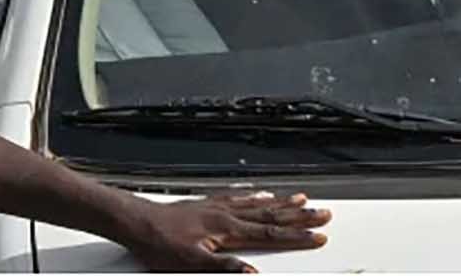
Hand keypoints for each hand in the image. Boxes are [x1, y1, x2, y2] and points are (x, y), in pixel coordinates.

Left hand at [119, 191, 329, 271]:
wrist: (138, 222)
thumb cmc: (161, 244)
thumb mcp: (191, 263)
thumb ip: (224, 267)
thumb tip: (252, 272)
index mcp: (226, 229)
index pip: (270, 234)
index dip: (296, 237)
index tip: (318, 236)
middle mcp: (226, 214)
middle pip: (271, 216)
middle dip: (299, 217)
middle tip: (322, 213)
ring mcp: (217, 207)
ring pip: (258, 204)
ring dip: (282, 203)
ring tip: (302, 199)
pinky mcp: (207, 204)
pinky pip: (237, 197)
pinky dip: (254, 196)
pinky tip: (261, 193)